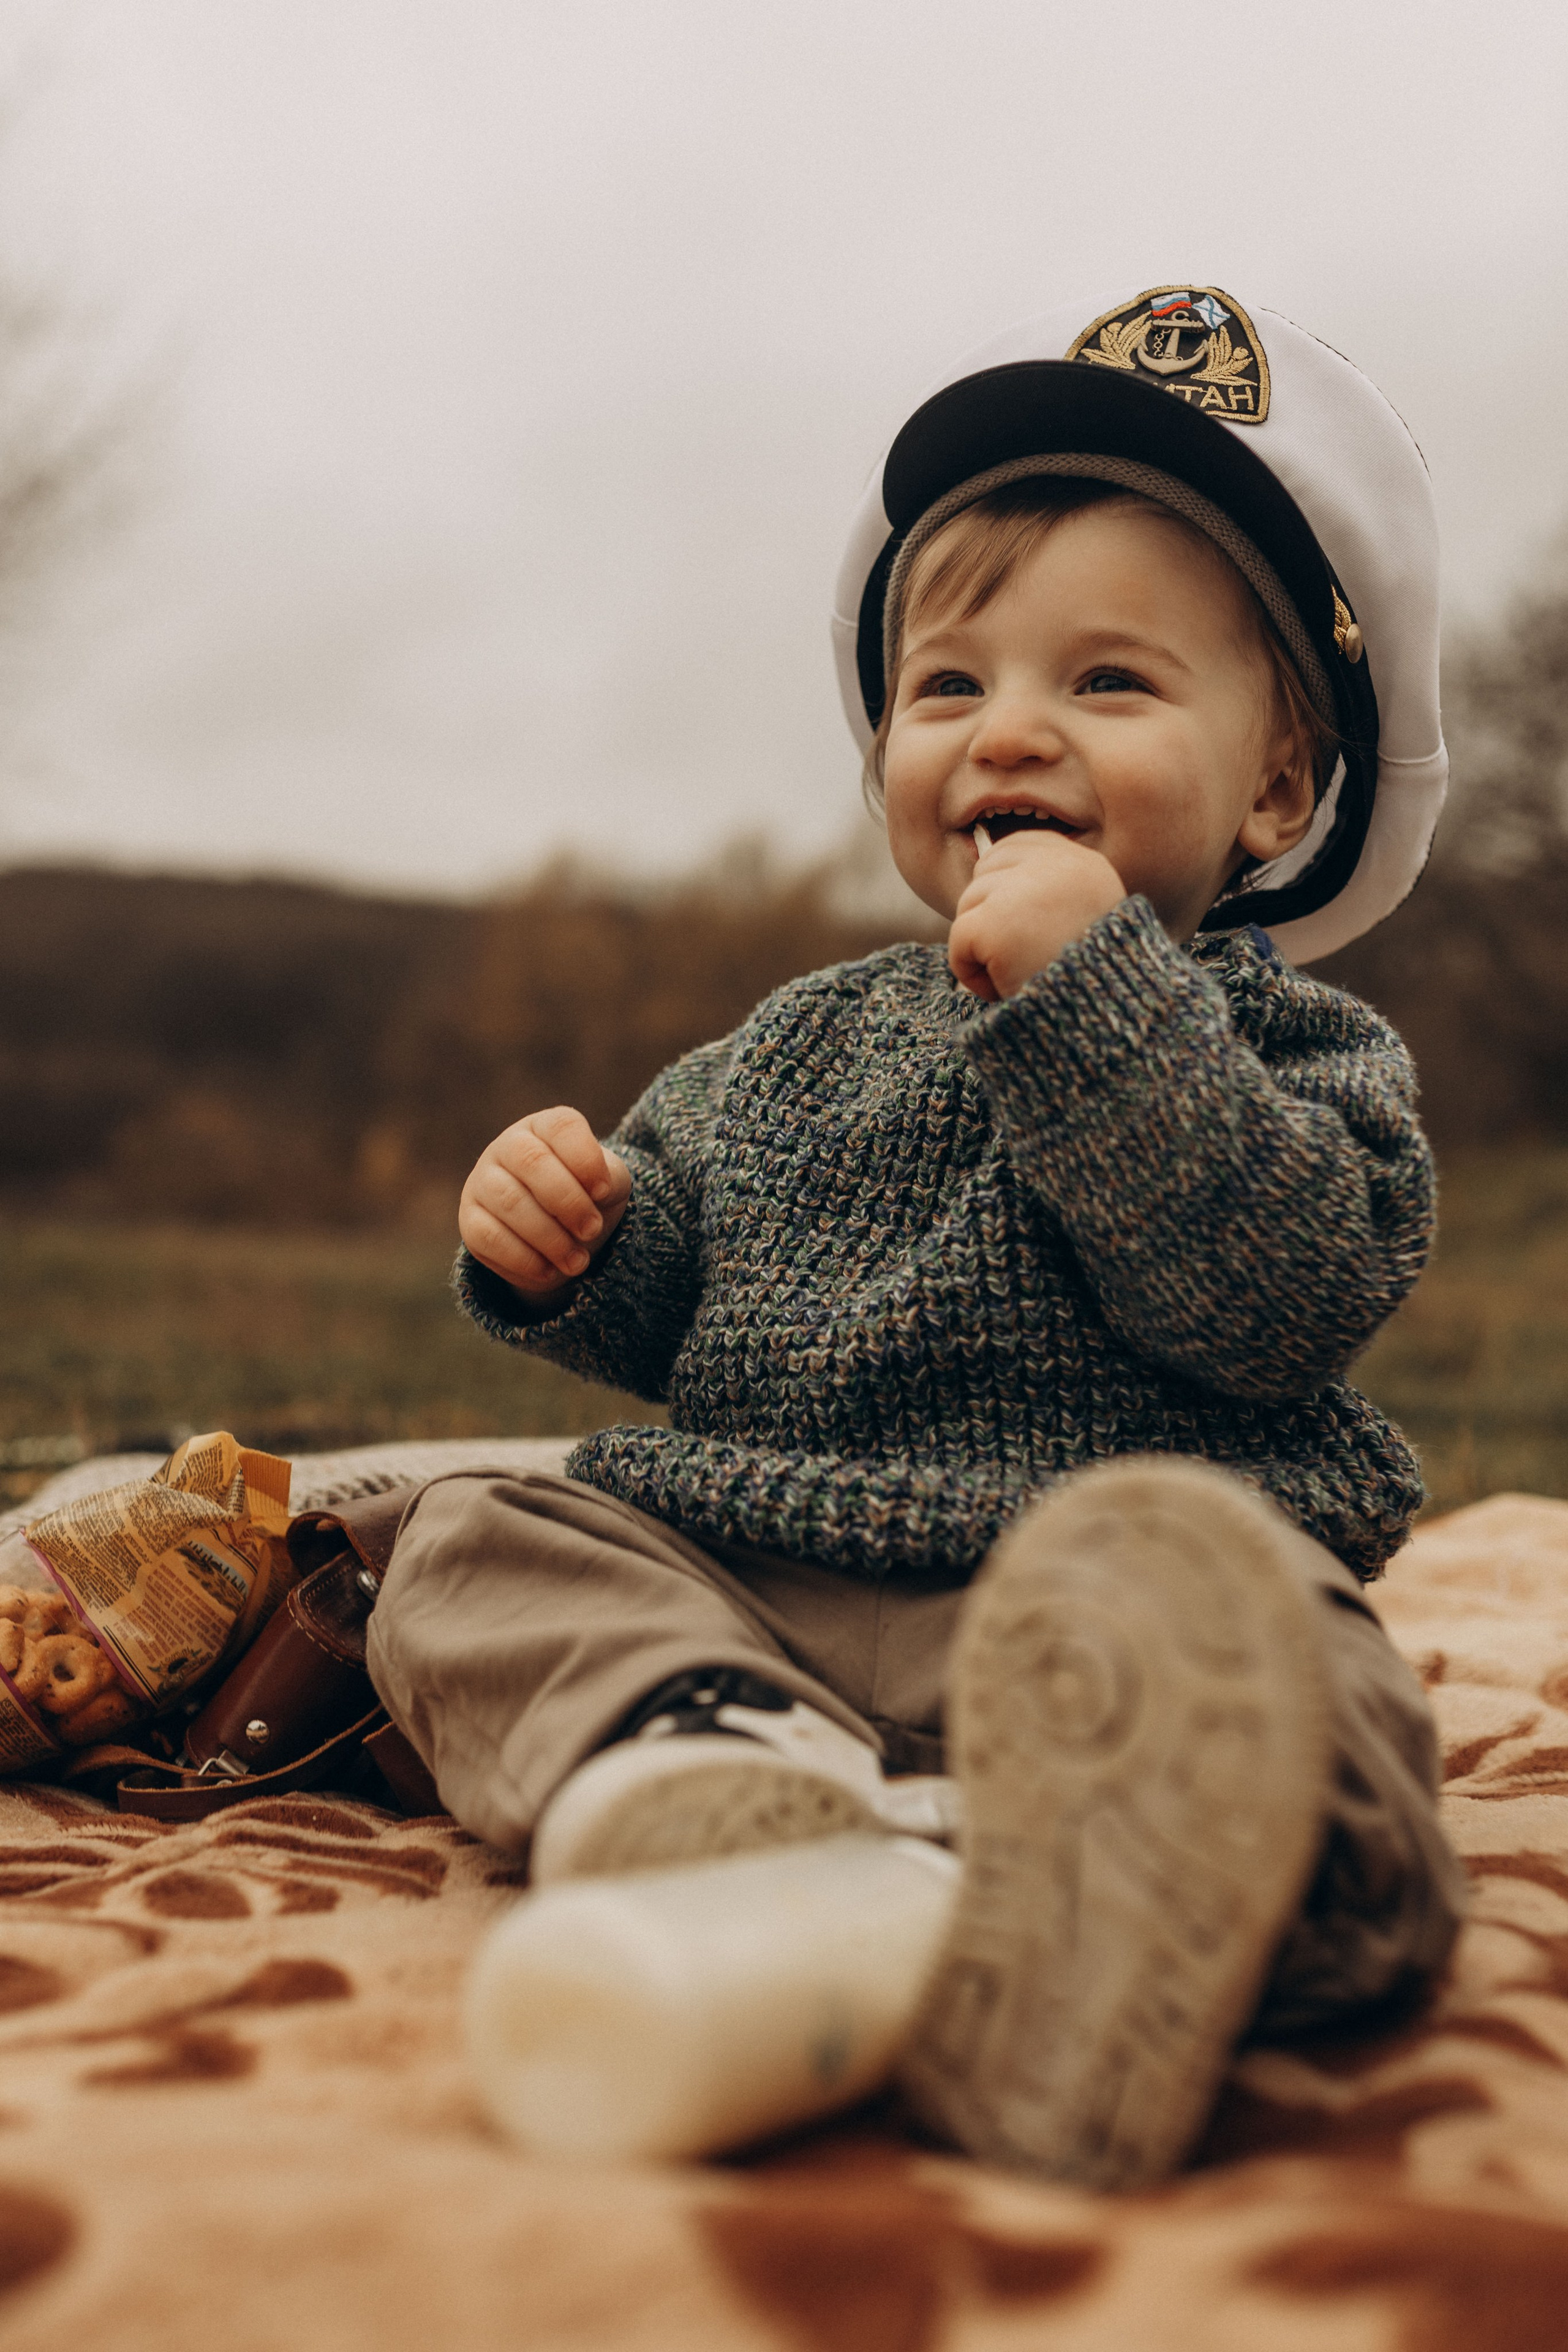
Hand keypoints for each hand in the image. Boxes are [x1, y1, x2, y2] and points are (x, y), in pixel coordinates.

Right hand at [459, 1106, 631, 1299]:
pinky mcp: (470, 1220)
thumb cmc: (586, 1196)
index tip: (604, 1191)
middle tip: (592, 1230)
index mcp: (544, 1128)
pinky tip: (549, 1270)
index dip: (586, 1159)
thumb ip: (609, 1179)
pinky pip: (491, 1237)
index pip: (562, 1127)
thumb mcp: (608, 1184)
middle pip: (533, 1161)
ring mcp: (482, 1181)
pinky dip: (526, 1259)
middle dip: (569, 1202)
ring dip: (550, 1237)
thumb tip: (594, 1195)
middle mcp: (508, 1146)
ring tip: (577, 1261)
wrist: (559, 1235)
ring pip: (511, 1202)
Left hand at [948, 830, 1125, 1001]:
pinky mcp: (996, 925)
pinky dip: (971, 972)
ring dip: (984, 947)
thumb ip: (1046, 895)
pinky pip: (959, 940)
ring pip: (969, 904)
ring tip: (1022, 975)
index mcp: (1086, 866)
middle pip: (986, 872)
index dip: (1004, 886)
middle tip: (1026, 958)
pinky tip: (1004, 989)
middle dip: (991, 916)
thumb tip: (985, 865)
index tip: (1023, 926)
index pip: (1017, 847)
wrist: (1101, 1022)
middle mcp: (1059, 867)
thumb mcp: (1084, 925)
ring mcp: (1025, 892)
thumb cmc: (1089, 988)